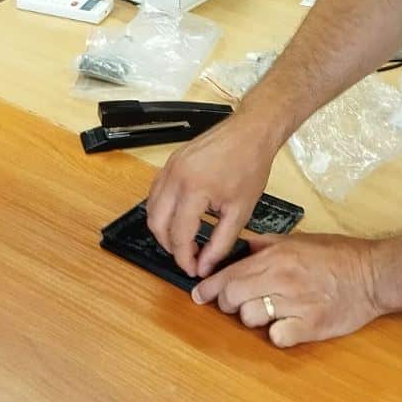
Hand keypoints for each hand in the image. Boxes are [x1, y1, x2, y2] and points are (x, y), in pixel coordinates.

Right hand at [146, 113, 280, 277]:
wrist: (250, 132)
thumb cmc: (250, 165)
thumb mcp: (241, 211)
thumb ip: (220, 243)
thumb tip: (204, 265)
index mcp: (194, 188)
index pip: (178, 235)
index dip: (184, 258)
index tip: (194, 269)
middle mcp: (175, 176)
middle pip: (156, 224)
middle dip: (170, 246)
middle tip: (188, 257)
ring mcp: (169, 166)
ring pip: (151, 208)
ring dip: (163, 229)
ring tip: (185, 240)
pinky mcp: (170, 161)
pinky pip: (155, 192)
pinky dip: (162, 210)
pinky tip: (179, 218)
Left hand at [191, 232, 384, 348]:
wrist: (373, 273)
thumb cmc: (339, 255)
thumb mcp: (300, 239)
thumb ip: (268, 243)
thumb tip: (244, 246)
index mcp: (277, 256)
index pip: (230, 273)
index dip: (210, 287)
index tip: (199, 295)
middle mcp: (282, 278)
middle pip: (233, 297)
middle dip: (228, 303)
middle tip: (237, 303)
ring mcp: (296, 302)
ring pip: (251, 317)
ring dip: (253, 318)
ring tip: (268, 311)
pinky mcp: (311, 324)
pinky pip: (278, 336)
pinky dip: (277, 334)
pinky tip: (286, 326)